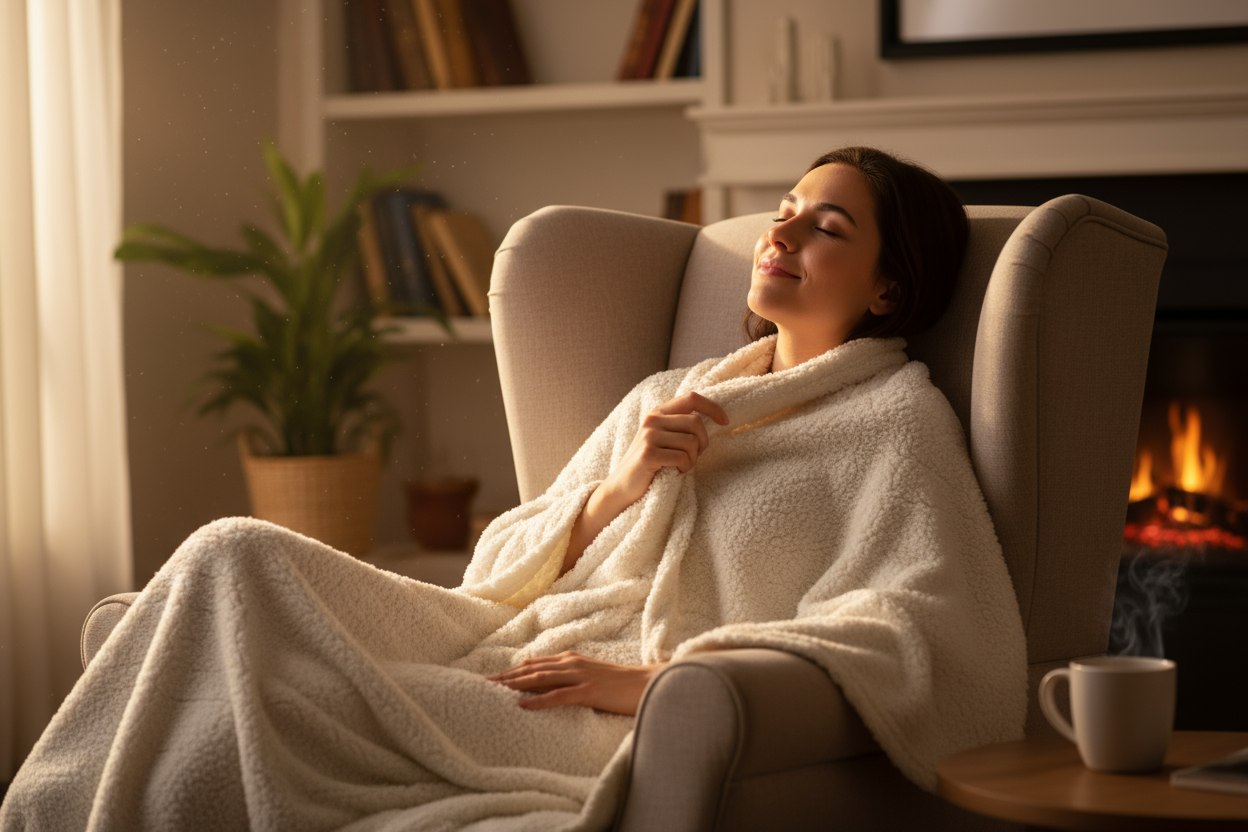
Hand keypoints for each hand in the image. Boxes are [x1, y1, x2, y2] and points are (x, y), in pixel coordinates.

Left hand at [488, 651, 666, 715]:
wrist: (648, 684)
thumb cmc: (621, 685)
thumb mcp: (591, 678)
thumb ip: (571, 679)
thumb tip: (550, 688)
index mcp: (572, 659)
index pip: (535, 664)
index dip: (512, 671)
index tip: (492, 678)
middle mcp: (572, 663)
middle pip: (531, 669)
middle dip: (506, 676)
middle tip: (483, 683)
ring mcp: (580, 676)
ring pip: (540, 679)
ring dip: (515, 685)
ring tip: (494, 690)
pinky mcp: (588, 691)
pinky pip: (558, 696)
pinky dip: (538, 701)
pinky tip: (522, 705)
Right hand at [602, 391, 729, 508]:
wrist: (622, 487)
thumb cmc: (650, 464)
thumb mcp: (664, 438)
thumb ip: (680, 426)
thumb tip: (713, 420)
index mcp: (658, 412)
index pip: (692, 398)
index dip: (712, 407)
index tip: (725, 422)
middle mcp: (652, 419)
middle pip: (696, 422)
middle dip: (702, 443)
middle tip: (694, 456)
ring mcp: (649, 436)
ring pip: (691, 442)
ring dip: (693, 459)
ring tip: (681, 466)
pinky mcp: (649, 454)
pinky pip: (682, 457)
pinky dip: (684, 468)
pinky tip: (675, 472)